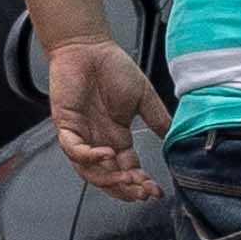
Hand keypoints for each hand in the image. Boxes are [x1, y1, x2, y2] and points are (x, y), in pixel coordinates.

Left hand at [47, 34, 164, 203]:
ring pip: (90, 171)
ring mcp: (81, 135)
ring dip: (109, 179)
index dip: (141, 183)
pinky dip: (90, 157)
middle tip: (142, 192)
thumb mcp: (144, 96)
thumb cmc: (111, 66)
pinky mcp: (66, 125)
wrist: (87, 47)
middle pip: (109, 177)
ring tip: (127, 179)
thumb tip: (174, 137)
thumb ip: (157, 118)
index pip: (129, 169)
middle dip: (126, 189)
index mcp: (117, 136)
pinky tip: (107, 156)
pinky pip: (75, 150)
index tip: (155, 190)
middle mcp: (99, 140)